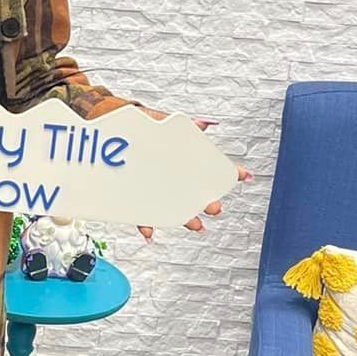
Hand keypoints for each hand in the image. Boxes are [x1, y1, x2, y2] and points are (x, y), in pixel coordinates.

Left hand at [134, 109, 253, 241]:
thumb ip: (184, 127)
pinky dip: (146, 225)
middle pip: (197, 193)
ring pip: (175, 208)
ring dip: (186, 218)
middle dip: (208, 202)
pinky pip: (143, 215)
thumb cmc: (142, 127)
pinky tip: (149, 233)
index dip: (228, 173)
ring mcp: (157, 189)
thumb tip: (203, 125)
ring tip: (196, 225)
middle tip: (215, 207)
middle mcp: (174, 178)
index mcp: (183, 159)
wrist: (113, 131)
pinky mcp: (137, 199)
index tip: (243, 176)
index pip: (211, 167)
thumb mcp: (162, 122)